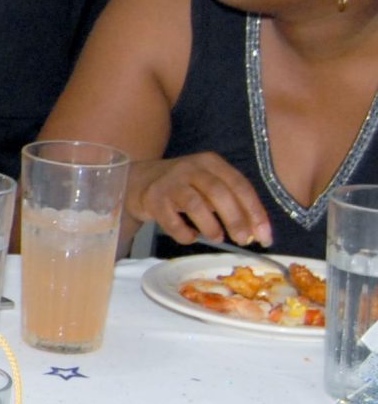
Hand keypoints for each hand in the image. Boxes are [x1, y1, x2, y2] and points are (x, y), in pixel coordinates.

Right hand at [128, 151, 273, 247]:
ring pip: (195, 204)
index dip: (255, 212)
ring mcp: (170, 182)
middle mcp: (191, 168)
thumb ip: (231, 203)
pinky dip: (184, 233)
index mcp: (212, 163)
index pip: (240, 185)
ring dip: (210, 226)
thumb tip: (256, 233)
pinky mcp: (152, 198)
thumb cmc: (184, 188)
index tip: (265, 236)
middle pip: (219, 192)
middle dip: (235, 219)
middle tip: (244, 240)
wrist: (139, 181)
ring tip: (217, 238)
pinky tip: (189, 237)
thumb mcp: (209, 186)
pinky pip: (171, 220)